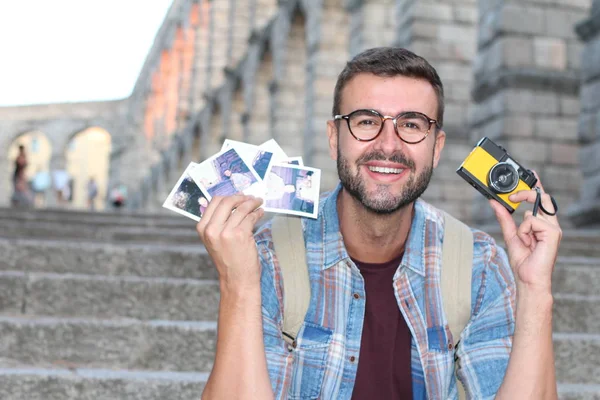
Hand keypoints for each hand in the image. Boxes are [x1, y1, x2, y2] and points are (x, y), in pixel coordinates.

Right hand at [196, 194, 264, 292]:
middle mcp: (212, 229)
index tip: (239, 196)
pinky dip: (257, 213)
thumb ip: (218, 222)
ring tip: (258, 204)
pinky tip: (260, 213)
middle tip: (251, 198)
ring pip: (241, 208)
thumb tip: (232, 202)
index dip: (229, 196)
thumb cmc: (228, 260)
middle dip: (242, 197)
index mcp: (203, 228)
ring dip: (253, 203)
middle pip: (227, 201)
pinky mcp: (240, 235)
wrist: (236, 279)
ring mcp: (226, 232)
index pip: (214, 201)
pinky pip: (251, 217)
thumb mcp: (215, 240)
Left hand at [489, 174, 561, 293]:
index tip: (530, 173)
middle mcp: (550, 224)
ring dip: (522, 228)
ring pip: (533, 212)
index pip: (541, 200)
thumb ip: (504, 219)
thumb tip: (494, 203)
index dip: (536, 185)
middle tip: (513, 196)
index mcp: (542, 224)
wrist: (529, 279)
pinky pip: (532, 221)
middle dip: (527, 193)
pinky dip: (525, 232)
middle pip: (542, 198)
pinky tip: (529, 243)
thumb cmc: (523, 262)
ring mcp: (553, 228)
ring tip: (525, 242)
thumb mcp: (510, 236)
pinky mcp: (553, 233)